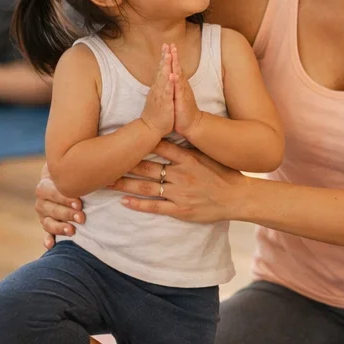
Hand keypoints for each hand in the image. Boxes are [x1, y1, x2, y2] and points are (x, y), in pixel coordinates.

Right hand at [35, 171, 85, 248]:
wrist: (67, 179)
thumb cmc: (76, 174)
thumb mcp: (80, 171)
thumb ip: (92, 176)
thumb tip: (112, 181)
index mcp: (47, 183)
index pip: (51, 191)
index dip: (64, 198)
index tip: (79, 204)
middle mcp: (42, 199)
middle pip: (49, 208)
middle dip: (66, 213)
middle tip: (81, 217)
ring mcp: (44, 213)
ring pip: (47, 222)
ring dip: (59, 227)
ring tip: (72, 231)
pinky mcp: (48, 224)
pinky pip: (46, 232)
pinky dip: (48, 238)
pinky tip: (51, 245)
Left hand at [110, 140, 244, 223]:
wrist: (239, 198)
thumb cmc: (226, 174)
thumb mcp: (210, 155)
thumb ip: (191, 146)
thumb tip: (173, 133)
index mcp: (188, 158)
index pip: (159, 146)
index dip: (139, 142)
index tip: (121, 138)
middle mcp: (181, 174)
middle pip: (146, 167)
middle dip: (123, 164)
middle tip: (104, 160)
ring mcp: (179, 193)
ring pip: (145, 187)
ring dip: (124, 184)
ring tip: (105, 181)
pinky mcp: (180, 210)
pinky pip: (155, 207)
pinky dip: (138, 205)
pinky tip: (123, 202)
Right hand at [141, 46, 174, 136]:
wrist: (150, 129)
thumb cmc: (156, 114)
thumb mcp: (158, 98)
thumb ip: (159, 88)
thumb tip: (160, 79)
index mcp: (158, 88)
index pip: (160, 70)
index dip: (163, 59)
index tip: (166, 47)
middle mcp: (158, 89)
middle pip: (161, 71)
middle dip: (164, 57)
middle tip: (166, 45)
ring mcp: (160, 96)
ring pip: (163, 79)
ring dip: (166, 67)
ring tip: (168, 55)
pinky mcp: (164, 104)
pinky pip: (166, 92)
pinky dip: (169, 84)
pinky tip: (171, 76)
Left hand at [169, 44, 201, 137]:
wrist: (191, 124)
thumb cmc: (183, 111)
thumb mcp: (178, 95)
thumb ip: (176, 85)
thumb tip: (173, 76)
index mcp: (179, 85)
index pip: (176, 68)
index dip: (172, 57)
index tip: (168, 46)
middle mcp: (182, 87)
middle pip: (178, 68)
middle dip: (175, 56)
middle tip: (172, 44)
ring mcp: (182, 93)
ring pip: (179, 76)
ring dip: (176, 65)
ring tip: (173, 54)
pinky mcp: (182, 101)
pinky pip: (178, 90)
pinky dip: (176, 82)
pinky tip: (173, 74)